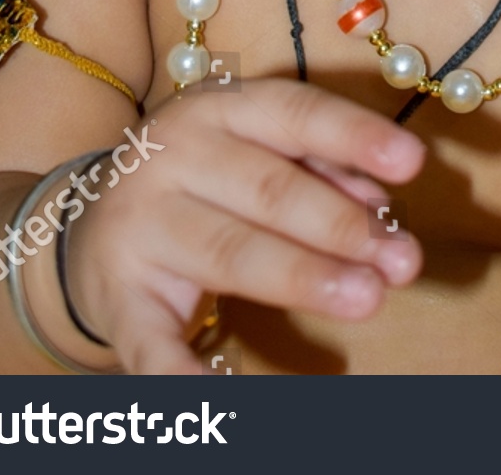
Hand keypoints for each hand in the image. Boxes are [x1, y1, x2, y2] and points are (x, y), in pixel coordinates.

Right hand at [67, 78, 424, 374]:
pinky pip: (151, 339)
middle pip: (269, 190)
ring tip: (368, 298)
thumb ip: (322, 169)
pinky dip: (184, 372)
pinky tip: (226, 393)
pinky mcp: (118, 296)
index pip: (294, 114)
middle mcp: (173, 156)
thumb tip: (383, 206)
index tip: (414, 162)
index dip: (354, 137)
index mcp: (218, 109)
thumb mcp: (256, 149)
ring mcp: (140, 225)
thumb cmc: (205, 181)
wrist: (86, 225)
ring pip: (230, 251)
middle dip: (341, 226)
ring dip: (303, 276)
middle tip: (402, 260)